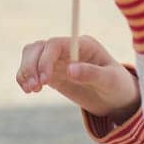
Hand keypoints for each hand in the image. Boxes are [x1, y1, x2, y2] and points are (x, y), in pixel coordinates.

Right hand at [16, 36, 139, 121]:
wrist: (117, 99)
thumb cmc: (118, 86)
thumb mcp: (110, 81)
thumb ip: (91, 73)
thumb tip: (69, 69)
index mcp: (82, 45)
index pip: (55, 44)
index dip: (45, 59)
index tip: (45, 80)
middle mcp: (67, 49)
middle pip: (39, 48)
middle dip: (31, 66)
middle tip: (34, 88)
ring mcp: (59, 61)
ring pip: (32, 56)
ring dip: (25, 71)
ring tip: (30, 90)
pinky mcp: (53, 74)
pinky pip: (33, 70)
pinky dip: (26, 77)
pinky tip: (29, 90)